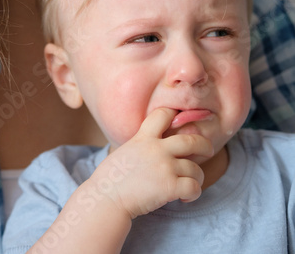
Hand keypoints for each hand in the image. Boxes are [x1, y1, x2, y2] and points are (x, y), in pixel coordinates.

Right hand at [89, 108, 213, 219]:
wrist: (106, 198)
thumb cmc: (109, 178)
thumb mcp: (123, 151)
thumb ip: (140, 145)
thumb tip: (152, 144)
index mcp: (143, 138)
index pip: (164, 115)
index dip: (175, 115)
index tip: (181, 122)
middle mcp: (157, 149)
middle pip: (192, 140)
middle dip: (204, 145)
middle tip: (208, 151)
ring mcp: (165, 167)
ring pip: (196, 169)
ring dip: (196, 178)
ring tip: (188, 184)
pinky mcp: (170, 186)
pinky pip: (194, 187)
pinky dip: (194, 194)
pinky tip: (184, 198)